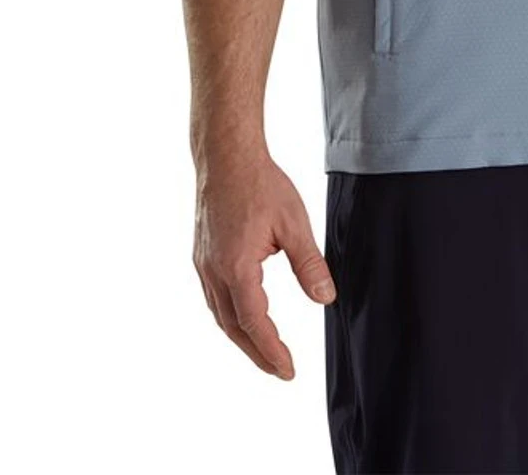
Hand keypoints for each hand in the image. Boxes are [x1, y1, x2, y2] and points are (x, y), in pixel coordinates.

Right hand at [192, 150, 336, 378]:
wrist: (226, 157)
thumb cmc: (261, 184)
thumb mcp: (294, 224)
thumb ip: (309, 264)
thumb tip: (325, 298)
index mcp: (236, 268)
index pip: (255, 324)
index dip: (272, 351)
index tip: (289, 370)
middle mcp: (213, 272)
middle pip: (233, 327)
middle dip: (256, 353)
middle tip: (280, 370)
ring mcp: (203, 264)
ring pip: (220, 314)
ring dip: (242, 336)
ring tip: (265, 350)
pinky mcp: (201, 254)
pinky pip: (213, 297)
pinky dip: (230, 315)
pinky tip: (244, 315)